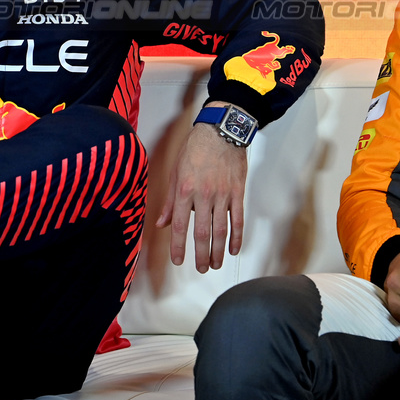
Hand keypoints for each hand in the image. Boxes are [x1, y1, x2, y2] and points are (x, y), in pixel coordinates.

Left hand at [155, 105, 246, 272]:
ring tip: (216, 264)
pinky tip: (234, 249)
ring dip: (218, 251)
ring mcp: (222, 195)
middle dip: (201, 255)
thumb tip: (161, 223)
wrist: (221, 131)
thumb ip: (170, 200)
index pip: (180, 225)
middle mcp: (204, 195)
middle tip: (202, 269)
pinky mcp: (237, 192)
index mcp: (185, 190)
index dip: (178, 246)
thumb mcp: (176, 171)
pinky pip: (238, 219)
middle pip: (202, 233)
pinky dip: (237, 236)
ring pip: (221, 230)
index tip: (178, 261)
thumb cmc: (195, 149)